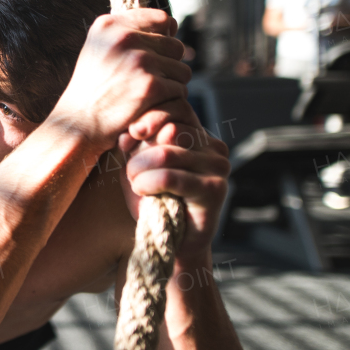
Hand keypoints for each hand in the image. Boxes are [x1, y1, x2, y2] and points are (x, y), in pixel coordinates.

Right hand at [51, 9, 190, 152]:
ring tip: (147, 94)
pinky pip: (179, 89)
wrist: (78, 123)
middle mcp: (125, 38)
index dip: (166, 36)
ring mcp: (139, 61)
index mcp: (110, 25)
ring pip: (181, 69)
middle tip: (149, 81)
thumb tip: (172, 26)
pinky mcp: (150, 86)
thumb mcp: (98, 49)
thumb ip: (127, 32)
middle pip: (176, 46)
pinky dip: (169, 101)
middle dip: (169, 64)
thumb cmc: (92, 88)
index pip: (162, 19)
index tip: (157, 53)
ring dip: (171, 84)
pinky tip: (151, 106)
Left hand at [118, 98, 229, 260]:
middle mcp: (213, 146)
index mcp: (198, 135)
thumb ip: (136, 144)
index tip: (130, 134)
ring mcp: (218, 167)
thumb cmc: (152, 200)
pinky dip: (148, 183)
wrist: (170, 241)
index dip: (151, 116)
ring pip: (167, 152)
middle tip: (131, 171)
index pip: (178, 108)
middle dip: (142, 149)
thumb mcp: (138, 165)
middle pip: (171, 128)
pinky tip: (142, 191)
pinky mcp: (214, 190)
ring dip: (139, 169)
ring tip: (135, 183)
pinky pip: (171, 177)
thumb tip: (131, 131)